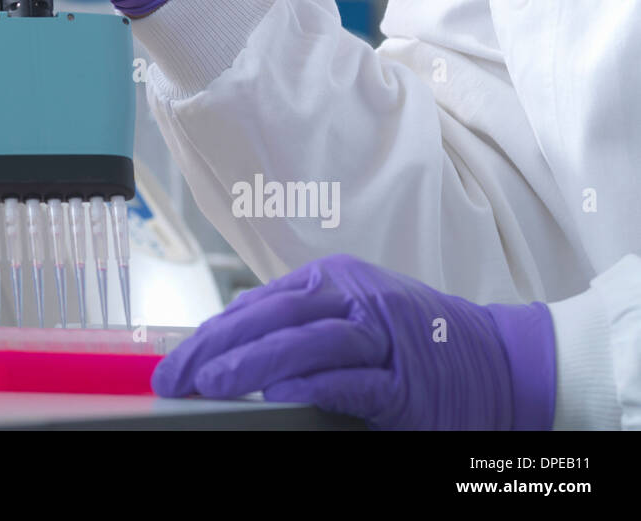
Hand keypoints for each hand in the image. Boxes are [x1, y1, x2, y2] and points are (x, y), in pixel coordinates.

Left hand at [153, 253, 556, 429]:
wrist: (502, 362)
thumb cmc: (412, 344)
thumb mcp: (349, 321)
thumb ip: (295, 329)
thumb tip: (224, 352)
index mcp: (330, 279)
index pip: (254, 306)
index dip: (208, 335)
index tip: (172, 364)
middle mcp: (352, 296)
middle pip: (270, 317)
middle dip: (215, 349)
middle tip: (175, 378)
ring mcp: (382, 334)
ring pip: (306, 341)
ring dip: (253, 363)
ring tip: (211, 384)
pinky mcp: (407, 379)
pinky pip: (350, 379)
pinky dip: (312, 385)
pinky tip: (277, 394)